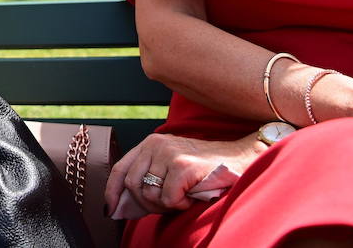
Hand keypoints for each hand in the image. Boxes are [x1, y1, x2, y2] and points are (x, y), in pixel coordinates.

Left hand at [106, 132, 264, 216]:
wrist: (241, 159)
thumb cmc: (205, 168)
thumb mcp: (171, 165)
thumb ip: (150, 175)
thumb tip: (123, 201)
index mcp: (150, 143)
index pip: (121, 169)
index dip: (113, 191)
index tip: (111, 209)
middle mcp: (155, 144)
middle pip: (133, 185)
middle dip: (147, 203)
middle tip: (168, 204)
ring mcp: (169, 154)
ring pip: (149, 194)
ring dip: (166, 204)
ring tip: (183, 196)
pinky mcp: (183, 166)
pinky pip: (169, 199)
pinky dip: (180, 204)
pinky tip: (192, 196)